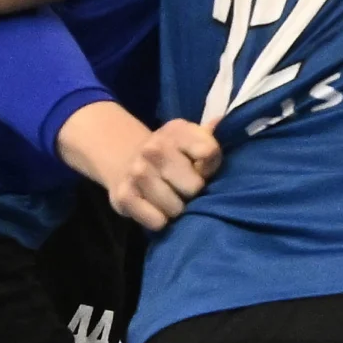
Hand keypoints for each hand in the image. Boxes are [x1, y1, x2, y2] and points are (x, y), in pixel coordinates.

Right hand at [62, 106, 225, 230]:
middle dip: (193, 192)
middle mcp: (153, 149)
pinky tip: (156, 210)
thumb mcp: (192, 140)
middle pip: (194, 187)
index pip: (208, 152)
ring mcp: (137, 172)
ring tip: (171, 199)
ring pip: (175, 208)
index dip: (210, 167)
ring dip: (177, 209)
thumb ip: (208, 138)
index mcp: (176, 131)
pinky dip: (160, 220)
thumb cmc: (173, 155)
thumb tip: (219, 122)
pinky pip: (156, 221)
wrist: (128, 161)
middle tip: (185, 189)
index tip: (203, 169)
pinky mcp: (123, 196)